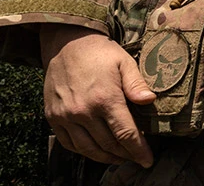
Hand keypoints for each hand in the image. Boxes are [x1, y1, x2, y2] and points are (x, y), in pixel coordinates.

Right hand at [40, 24, 155, 167]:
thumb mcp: (124, 62)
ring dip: (106, 157)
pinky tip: (96, 150)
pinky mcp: (53, 117)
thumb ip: (137, 84)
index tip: (148, 161)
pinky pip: (69, 144)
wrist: (66, 43)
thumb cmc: (100, 52)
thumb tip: (150, 101)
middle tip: (136, 158)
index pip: (125, 133)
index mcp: (105, 99)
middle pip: (108, 144)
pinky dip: (84, 151)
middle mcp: (83, 112)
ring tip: (120, 157)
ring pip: (88, 149)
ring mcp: (65, 117)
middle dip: (125, 155)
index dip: (138, 150)